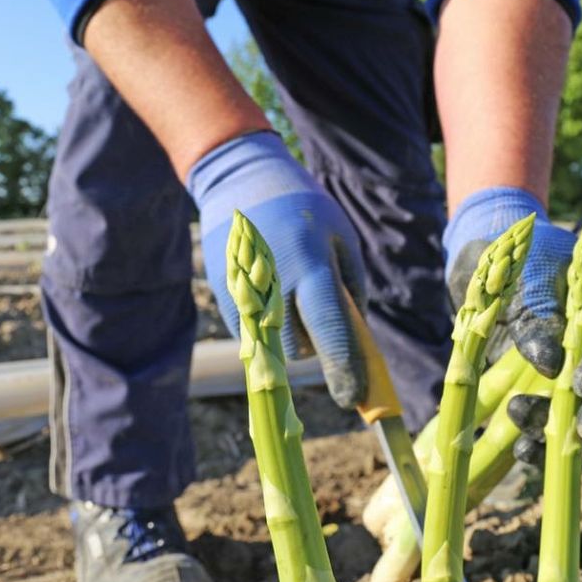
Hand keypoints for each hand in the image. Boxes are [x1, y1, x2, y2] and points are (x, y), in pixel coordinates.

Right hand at [190, 131, 367, 407]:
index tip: (355, 397)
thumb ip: (351, 290)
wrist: (243, 184)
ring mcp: (245, 294)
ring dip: (293, 336)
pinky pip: (255, 334)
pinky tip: (273, 290)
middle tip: (320, 312)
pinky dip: (271, 325)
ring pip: (276, 347)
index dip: (343, 368)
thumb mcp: (341, 238)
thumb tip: (355, 340)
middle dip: (317, 345)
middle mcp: (275, 285)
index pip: (329, 331)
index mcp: (310, 267)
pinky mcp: (226, 298)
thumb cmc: (304, 211)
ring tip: (294, 293)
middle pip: (300, 348)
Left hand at [444, 187, 581, 453]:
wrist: (489, 268)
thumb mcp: (528, 278)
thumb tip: (549, 364)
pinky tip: (523, 450)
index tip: (581, 379)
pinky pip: (561, 434)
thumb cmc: (519, 262)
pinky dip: (544, 446)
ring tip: (519, 415)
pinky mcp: (555, 402)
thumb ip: (541, 315)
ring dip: (565, 429)